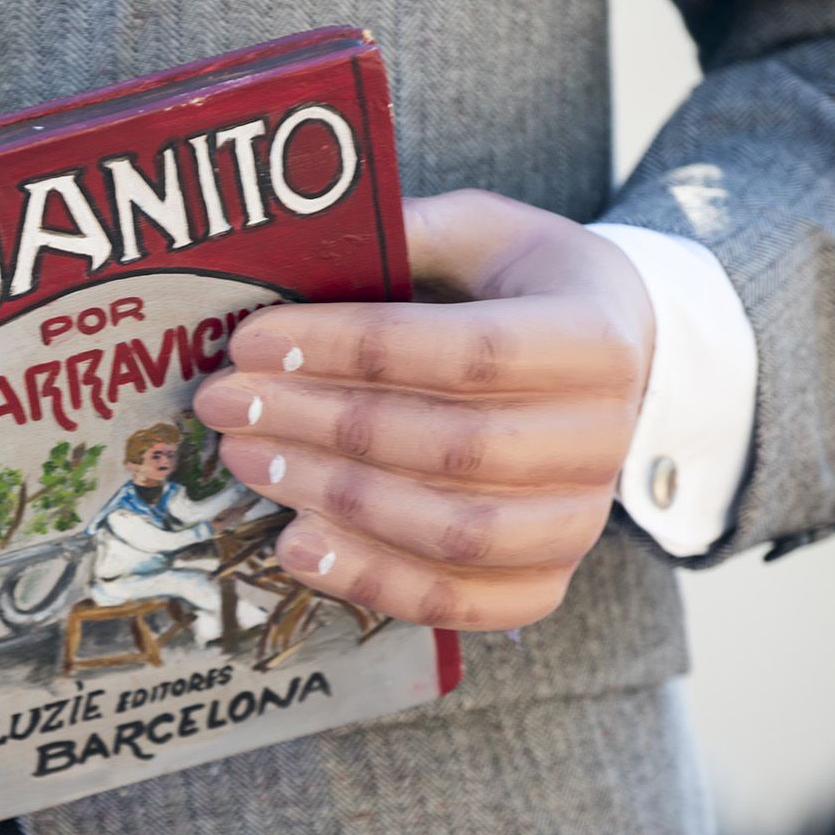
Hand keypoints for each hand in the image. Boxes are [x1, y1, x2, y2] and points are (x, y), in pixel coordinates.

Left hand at [193, 190, 655, 630]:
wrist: (607, 366)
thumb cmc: (519, 291)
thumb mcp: (482, 234)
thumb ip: (408, 233)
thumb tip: (301, 243)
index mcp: (596, 338)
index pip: (470, 353)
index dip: (353, 350)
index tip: (253, 341)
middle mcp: (604, 437)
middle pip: (455, 448)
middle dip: (322, 425)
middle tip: (227, 404)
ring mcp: (581, 520)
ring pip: (457, 533)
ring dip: (335, 500)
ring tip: (246, 460)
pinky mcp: (547, 579)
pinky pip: (459, 601)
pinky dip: (372, 580)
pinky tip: (294, 543)